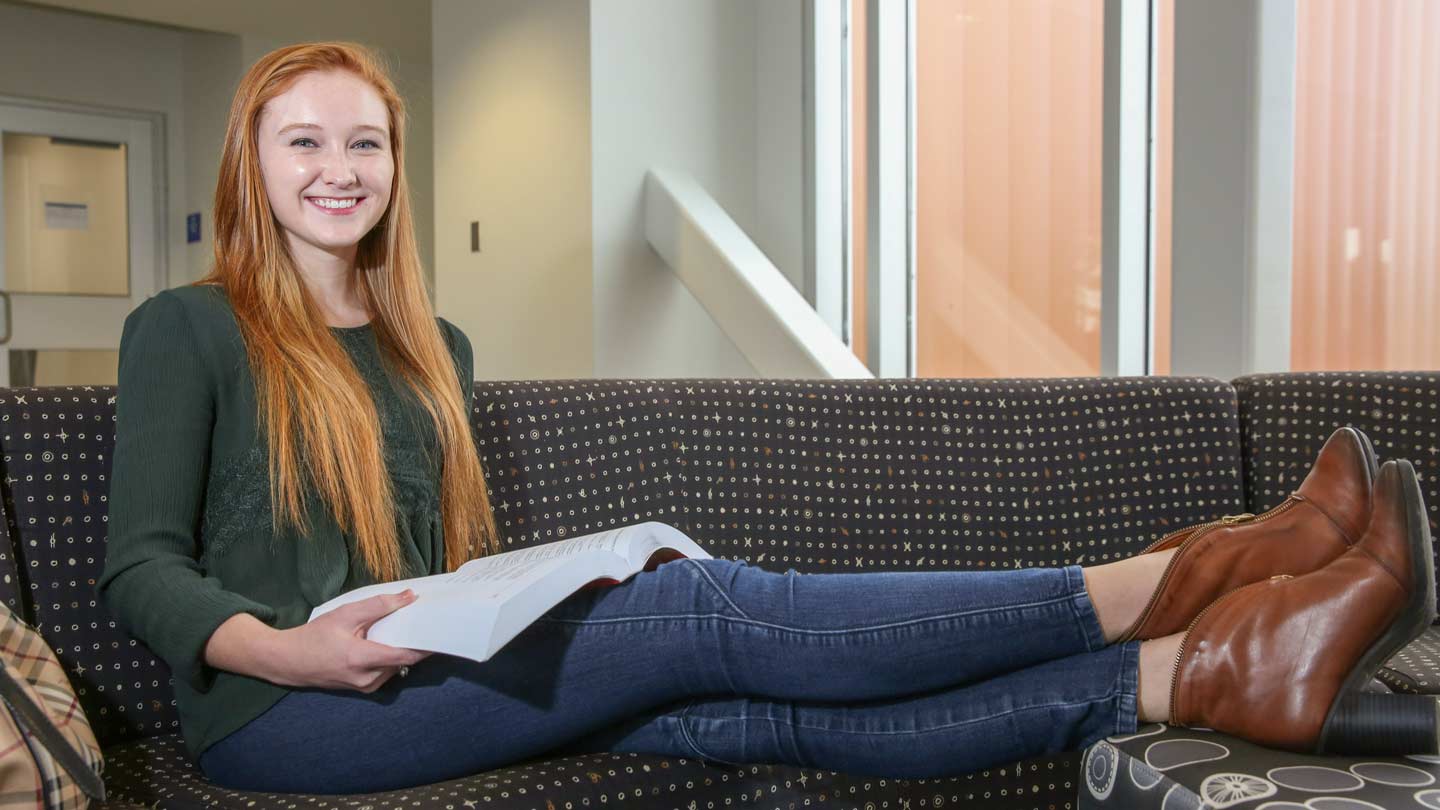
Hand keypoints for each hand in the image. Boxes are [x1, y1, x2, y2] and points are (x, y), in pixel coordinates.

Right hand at [261, 589, 432, 691]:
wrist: (288, 661)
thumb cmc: (314, 636)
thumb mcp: (346, 614)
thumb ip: (379, 605)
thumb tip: (409, 597)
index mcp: (361, 659)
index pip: (406, 655)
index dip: (426, 644)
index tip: (442, 630)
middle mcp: (367, 679)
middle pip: (404, 661)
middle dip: (415, 641)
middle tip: (426, 621)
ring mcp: (365, 687)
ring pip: (397, 667)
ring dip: (402, 649)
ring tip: (405, 627)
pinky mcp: (364, 688)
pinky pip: (387, 671)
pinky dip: (391, 657)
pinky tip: (387, 640)